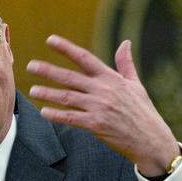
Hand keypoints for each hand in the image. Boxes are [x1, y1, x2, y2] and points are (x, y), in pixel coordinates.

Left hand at [26, 36, 178, 174]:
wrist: (151, 140)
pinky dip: (57, 115)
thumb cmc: (143, 112)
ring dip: (48, 93)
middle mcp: (103, 90)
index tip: (50, 40)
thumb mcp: (136, 84)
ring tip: (32, 91)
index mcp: (111, 78)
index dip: (66, 48)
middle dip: (48, 70)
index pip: (85, 58)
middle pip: (70, 77)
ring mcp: (99, 107)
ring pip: (67, 97)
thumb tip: (126, 42)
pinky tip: (44, 112)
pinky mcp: (96, 125)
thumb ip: (125, 64)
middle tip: (30, 66)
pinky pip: (71, 118)